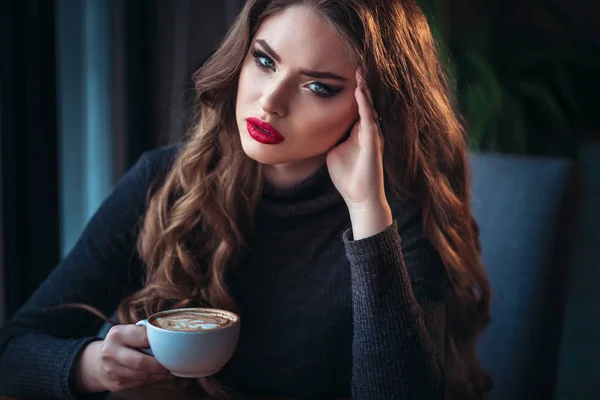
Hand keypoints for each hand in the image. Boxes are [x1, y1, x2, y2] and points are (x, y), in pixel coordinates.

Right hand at [74, 325, 174, 392]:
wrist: (98, 361)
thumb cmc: (122, 343)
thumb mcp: (128, 331)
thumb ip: (144, 333)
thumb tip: (170, 336)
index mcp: (117, 334)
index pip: (143, 337)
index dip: (159, 342)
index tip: (171, 344)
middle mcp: (111, 352)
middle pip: (140, 362)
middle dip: (160, 365)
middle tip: (172, 363)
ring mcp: (111, 370)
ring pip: (141, 376)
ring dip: (159, 375)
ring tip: (170, 370)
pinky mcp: (116, 383)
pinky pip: (139, 383)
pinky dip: (153, 380)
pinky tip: (160, 375)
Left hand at [327, 71, 392, 238]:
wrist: (360, 198)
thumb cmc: (347, 177)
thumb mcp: (333, 152)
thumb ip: (329, 138)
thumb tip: (315, 129)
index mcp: (358, 132)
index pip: (354, 106)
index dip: (351, 90)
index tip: (342, 73)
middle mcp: (367, 130)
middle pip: (364, 102)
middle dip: (360, 84)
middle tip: (355, 63)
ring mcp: (372, 135)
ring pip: (369, 106)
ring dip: (364, 88)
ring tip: (359, 70)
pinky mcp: (374, 142)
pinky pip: (369, 118)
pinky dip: (365, 103)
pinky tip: (360, 90)